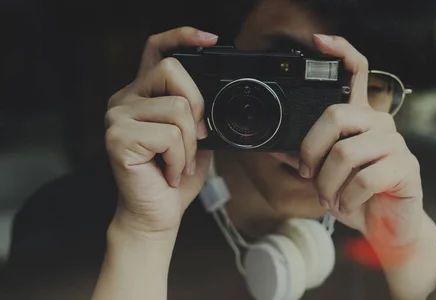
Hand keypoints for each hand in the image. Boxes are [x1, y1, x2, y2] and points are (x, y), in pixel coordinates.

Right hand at [104, 27, 217, 235]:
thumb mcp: (194, 139)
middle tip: (194, 141)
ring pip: (177, 107)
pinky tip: (169, 173)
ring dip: (190, 144)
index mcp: (142, 95)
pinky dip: (180, 159)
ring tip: (179, 164)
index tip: (209, 40)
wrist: (156, 215)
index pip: (156, 50)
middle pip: (172, 70)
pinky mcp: (118, 137)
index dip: (181, 37)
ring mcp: (117, 117)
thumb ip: (198, 114)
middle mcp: (125, 100)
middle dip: (197, 108)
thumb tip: (215, 99)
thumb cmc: (173, 179)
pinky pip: (169, 135)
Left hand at [300, 34, 425, 259]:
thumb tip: (275, 147)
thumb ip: (306, 159)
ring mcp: (395, 143)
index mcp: (361, 119)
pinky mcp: (405, 167)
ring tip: (331, 199)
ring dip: (327, 184)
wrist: (389, 229)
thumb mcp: (326, 177)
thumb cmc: (358, 197)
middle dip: (311, 151)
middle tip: (309, 175)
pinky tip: (348, 206)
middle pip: (335, 114)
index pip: (356, 72)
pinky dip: (346, 199)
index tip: (318, 41)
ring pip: (344, 152)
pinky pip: (363, 179)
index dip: (340, 51)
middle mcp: (380, 123)